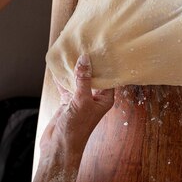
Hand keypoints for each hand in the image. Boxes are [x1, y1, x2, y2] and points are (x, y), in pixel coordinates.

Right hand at [36, 54, 113, 181]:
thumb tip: (85, 60)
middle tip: (87, 47)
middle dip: (90, 65)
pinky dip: (62, 79)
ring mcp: (81, 100)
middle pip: (93, 77)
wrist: (58, 147)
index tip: (104, 50)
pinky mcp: (68, 102)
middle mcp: (95, 98)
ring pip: (79, 81)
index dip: (106, 65)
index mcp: (105, 98)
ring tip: (73, 53)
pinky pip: (66, 87)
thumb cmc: (76, 129)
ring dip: (75, 70)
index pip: (109, 77)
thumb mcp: (81, 101)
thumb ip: (83, 80)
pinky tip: (58, 68)